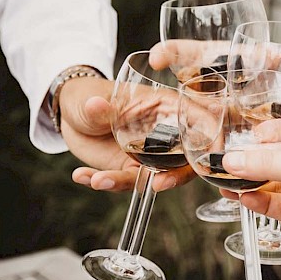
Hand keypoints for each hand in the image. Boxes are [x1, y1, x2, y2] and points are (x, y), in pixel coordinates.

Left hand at [62, 76, 196, 191]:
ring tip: (99, 180)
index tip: (207, 161)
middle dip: (175, 177)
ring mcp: (146, 154)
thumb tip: (97, 105)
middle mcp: (163, 134)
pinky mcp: (128, 168)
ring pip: (153, 176)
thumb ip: (99, 107)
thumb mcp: (93, 98)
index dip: (211, 143)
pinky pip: (123, 182)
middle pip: (185, 160)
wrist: (69, 112)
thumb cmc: (89, 95)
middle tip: (156, 184)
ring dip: (127, 182)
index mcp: (167, 108)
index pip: (200, 124)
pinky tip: (81, 175)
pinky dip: (103, 182)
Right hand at [220, 115, 280, 256]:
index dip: (257, 134)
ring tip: (223, 182)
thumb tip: (232, 160)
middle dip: (247, 160)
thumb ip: (266, 162)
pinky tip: (242, 198)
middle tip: (219, 164)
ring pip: (271, 182)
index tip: (231, 138)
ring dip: (248, 182)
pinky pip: (276, 204)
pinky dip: (258, 202)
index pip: (280, 128)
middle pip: (272, 157)